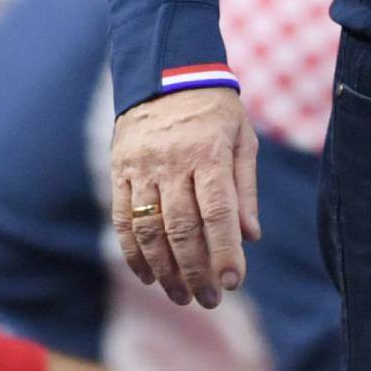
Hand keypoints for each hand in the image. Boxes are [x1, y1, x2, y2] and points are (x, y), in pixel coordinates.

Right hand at [110, 85, 259, 305]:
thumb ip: (246, 189)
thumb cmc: (214, 110)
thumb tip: (250, 237)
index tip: (233, 283)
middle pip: (181, 228)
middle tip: (209, 300)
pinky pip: (123, 216)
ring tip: (180, 296)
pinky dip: (133, 250)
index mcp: (209, 153)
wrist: (165, 71)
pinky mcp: (121, 168)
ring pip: (149, 228)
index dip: (224, 251)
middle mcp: (172, 161)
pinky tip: (148, 274)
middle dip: (196, 271)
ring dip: (165, 269)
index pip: (217, 212)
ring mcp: (142, 166)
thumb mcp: (242, 139)